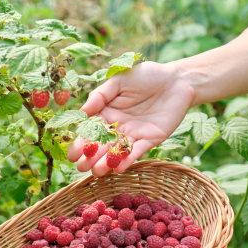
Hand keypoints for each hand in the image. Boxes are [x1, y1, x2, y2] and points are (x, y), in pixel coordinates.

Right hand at [69, 61, 195, 175]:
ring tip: (97, 172)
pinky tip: (118, 168)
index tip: (71, 154)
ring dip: (106, 163)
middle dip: (90, 158)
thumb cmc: (146, 75)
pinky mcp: (150, 140)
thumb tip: (82, 111)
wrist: (176, 80)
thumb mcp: (120, 80)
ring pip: (117, 152)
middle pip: (101, 146)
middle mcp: (118, 127)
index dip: (80, 143)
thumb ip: (100, 95)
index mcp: (107, 113)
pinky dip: (128, 160)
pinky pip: (136, 152)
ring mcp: (133, 135)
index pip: (90, 131)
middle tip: (81, 167)